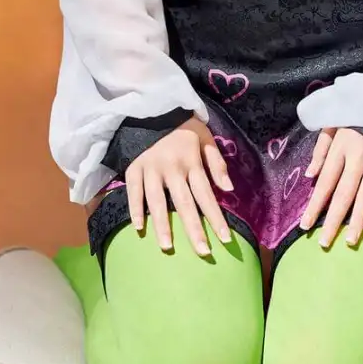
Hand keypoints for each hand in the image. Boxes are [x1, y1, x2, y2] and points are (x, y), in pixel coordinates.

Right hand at [124, 114, 234, 255]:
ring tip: (167, 247)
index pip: (206, 195)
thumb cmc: (184, 128)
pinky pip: (133, 191)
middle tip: (203, 253)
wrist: (154, 109)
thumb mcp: (206, 138)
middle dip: (194, 230)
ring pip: (157, 200)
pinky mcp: (134, 168)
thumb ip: (217, 163)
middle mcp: (172, 167)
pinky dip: (134, 209)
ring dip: (162, 224)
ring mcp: (151, 168)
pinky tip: (138, 228)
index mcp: (192, 161)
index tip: (225, 239)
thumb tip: (228, 189)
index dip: (216, 217)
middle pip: (185, 203)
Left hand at [298, 127, 362, 247]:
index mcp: (340, 147)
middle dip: (333, 220)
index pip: (325, 182)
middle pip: (343, 193)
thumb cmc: (357, 116)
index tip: (305, 226)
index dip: (315, 205)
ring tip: (350, 240)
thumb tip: (309, 174)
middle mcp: (357, 156)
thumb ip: (321, 149)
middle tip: (325, 243)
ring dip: (358, 219)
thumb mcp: (333, 124)